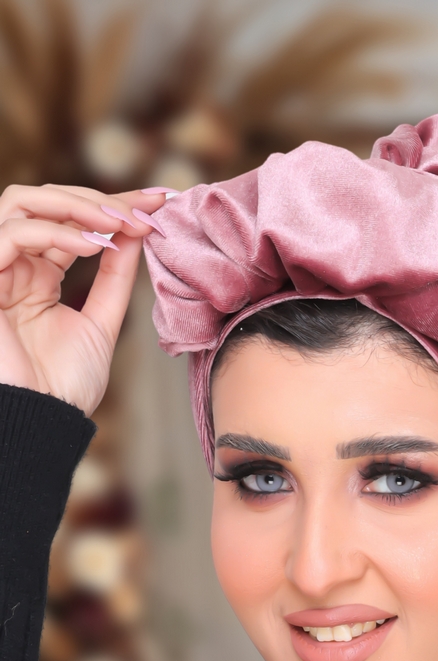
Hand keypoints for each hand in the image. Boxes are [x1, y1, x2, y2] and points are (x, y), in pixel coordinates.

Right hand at [0, 184, 169, 415]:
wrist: (42, 422)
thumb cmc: (64, 386)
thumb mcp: (101, 322)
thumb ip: (114, 277)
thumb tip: (138, 231)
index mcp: (37, 277)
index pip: (71, 223)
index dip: (113, 206)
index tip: (159, 202)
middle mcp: (13, 267)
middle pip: (46, 201)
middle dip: (100, 198)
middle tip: (145, 208)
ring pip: (21, 201)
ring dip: (77, 204)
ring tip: (120, 222)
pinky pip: (12, 233)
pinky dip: (56, 231)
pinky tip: (93, 245)